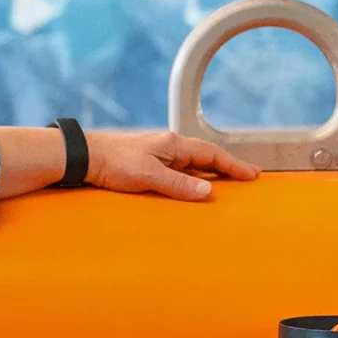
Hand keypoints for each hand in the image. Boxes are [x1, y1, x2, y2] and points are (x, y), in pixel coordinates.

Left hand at [82, 130, 259, 200]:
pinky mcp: (149, 165)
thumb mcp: (148, 176)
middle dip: (227, 168)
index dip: (233, 165)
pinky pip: (179, 172)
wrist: (85, 157)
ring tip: (227, 185)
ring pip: (193, 165)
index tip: (251, 175)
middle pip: (206, 157)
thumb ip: (178, 184)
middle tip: (247, 178)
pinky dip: (192, 180)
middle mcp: (170, 147)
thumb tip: (208, 193)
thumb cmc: (114, 162)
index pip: (212, 154)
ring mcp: (160, 155)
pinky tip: (194, 189)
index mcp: (174, 145)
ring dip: (210, 174)